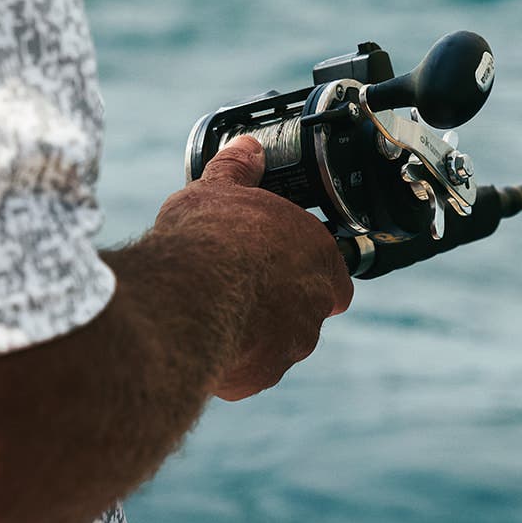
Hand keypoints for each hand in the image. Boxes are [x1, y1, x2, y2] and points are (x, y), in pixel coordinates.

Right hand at [154, 136, 352, 400]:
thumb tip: (247, 147)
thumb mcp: (219, 188)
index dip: (309, 271)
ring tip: (216, 313)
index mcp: (318, 255)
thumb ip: (237, 169)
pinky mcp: (258, 376)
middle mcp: (314, 304)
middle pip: (307, 310)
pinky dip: (231, 361)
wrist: (187, 294)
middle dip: (279, 303)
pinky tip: (202, 340)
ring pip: (279, 344)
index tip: (282, 266)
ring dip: (257, 333)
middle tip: (241, 287)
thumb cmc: (209, 236)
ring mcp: (290, 346)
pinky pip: (248, 370)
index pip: (334, 273)